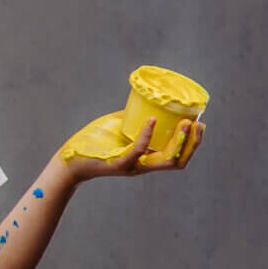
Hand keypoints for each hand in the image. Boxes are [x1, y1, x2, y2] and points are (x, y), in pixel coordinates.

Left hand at [59, 115, 205, 180]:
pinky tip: (152, 121)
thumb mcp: (117, 127)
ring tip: (185, 123)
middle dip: (192, 143)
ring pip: (166, 160)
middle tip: (198, 124)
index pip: (177, 155)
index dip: (191, 142)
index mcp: (146, 158)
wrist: (68, 160)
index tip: (199, 123)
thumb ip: (132, 119)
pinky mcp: (119, 164)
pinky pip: (138, 150)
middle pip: (179, 160)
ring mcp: (132, 166)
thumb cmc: (92, 143)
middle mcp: (143, 165)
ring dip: (179, 141)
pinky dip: (147, 135)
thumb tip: (144, 102)